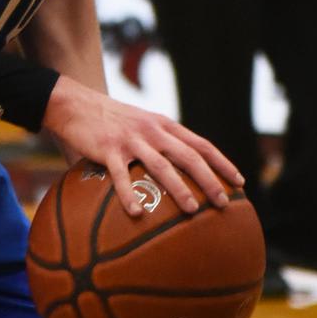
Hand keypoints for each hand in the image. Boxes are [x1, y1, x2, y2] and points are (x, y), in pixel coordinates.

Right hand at [40, 78, 241, 215]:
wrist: (76, 104)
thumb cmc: (113, 120)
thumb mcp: (144, 124)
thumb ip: (162, 142)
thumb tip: (181, 174)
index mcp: (165, 126)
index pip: (201, 144)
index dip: (222, 163)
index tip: (239, 182)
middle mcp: (153, 131)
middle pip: (189, 156)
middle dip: (210, 180)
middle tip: (224, 203)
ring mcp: (131, 140)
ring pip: (161, 165)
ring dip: (179, 189)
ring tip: (193, 211)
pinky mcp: (108, 149)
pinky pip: (121, 175)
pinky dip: (128, 194)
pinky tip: (136, 213)